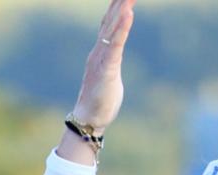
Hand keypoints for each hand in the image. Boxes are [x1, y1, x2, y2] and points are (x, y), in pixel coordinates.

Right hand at [58, 0, 133, 164]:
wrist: (89, 118)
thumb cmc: (100, 99)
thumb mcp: (110, 74)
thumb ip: (112, 59)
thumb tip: (114, 52)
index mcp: (100, 52)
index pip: (110, 23)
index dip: (117, 6)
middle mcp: (99, 51)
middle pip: (111, 20)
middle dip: (120, 2)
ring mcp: (101, 59)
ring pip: (113, 27)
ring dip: (122, 8)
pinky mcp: (107, 68)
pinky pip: (116, 45)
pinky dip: (122, 28)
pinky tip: (129, 14)